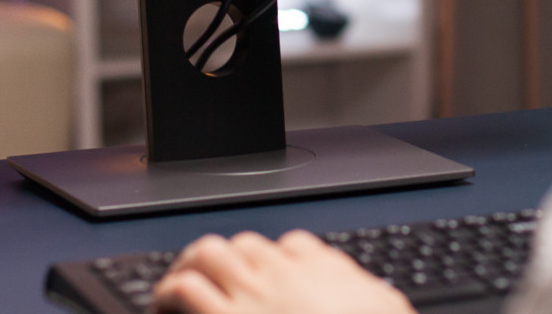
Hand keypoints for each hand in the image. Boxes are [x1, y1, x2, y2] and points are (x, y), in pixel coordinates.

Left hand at [151, 230, 416, 313]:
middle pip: (247, 245)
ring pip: (210, 252)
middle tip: (215, 279)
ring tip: (180, 284)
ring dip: (192, 265)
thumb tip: (373, 293)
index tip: (268, 277)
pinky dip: (168, 291)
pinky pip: (185, 288)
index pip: (294, 247)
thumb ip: (370, 294)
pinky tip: (164, 305)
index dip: (276, 260)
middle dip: (228, 260)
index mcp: (324, 271)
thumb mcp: (387, 306)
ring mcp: (252, 293)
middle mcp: (285, 273)